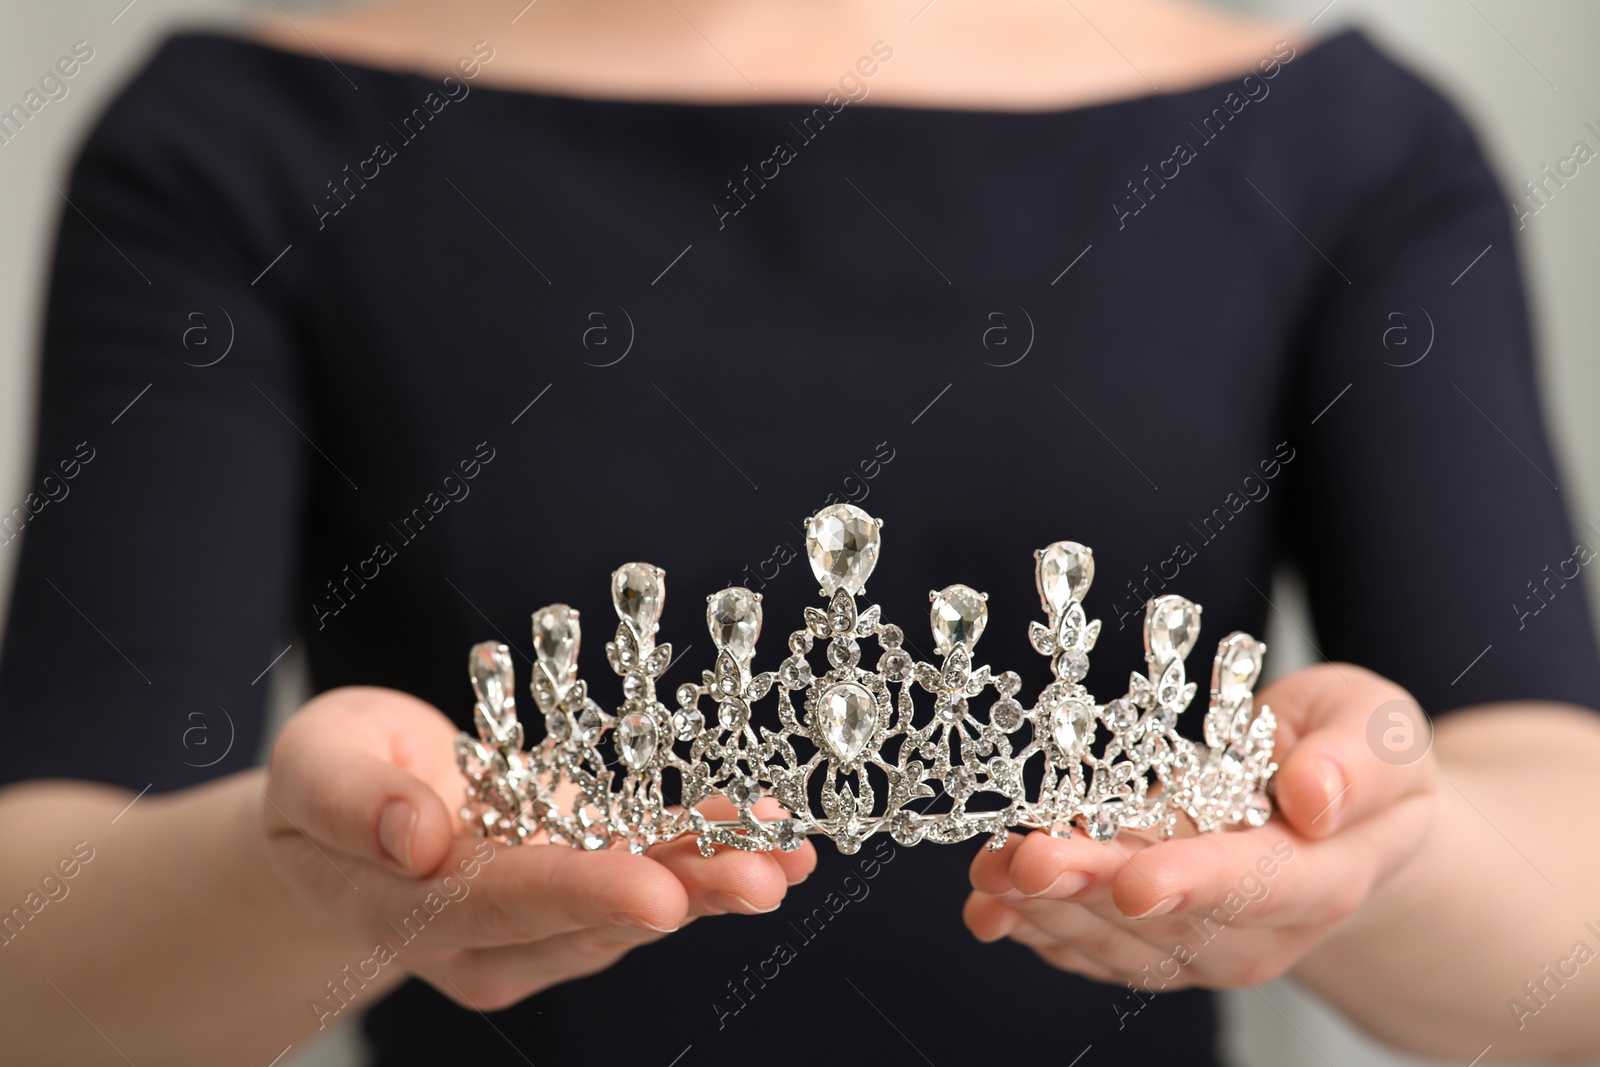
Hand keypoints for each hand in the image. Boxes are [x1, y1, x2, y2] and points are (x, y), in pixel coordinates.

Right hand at [262, 687, 814, 1009]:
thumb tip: (415, 836)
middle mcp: (490, 935)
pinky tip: (775, 834)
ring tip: (791, 854)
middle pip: (591, 920)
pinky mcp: (585, 883)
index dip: (583, 895)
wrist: (357, 807)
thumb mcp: (313, 768)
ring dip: (717, 877)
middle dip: (684, 894)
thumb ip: (351, 802)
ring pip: (637, 906)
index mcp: (413, 909)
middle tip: (763, 879)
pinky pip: (653, 873)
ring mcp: (543, 918)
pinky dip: (713, 851)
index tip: (657, 891)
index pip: (501, 906)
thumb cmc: (328, 777)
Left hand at [963, 663, 1436, 992]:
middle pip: (1172, 921)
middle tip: (1027, 861)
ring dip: (1049, 910)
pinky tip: (989, 906)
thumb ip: (1357, 759)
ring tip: (990, 872)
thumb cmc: (1354, 757)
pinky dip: (1038, 929)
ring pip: (1122, 942)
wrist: (1338, 815)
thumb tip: (1313, 796)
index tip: (1134, 878)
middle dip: (1091, 891)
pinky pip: (1096, 948)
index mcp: (1325, 871)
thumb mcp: (1379, 729)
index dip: (1195, 883)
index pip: (1260, 886)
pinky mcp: (1158, 939)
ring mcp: (1207, 942)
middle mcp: (1263, 926)